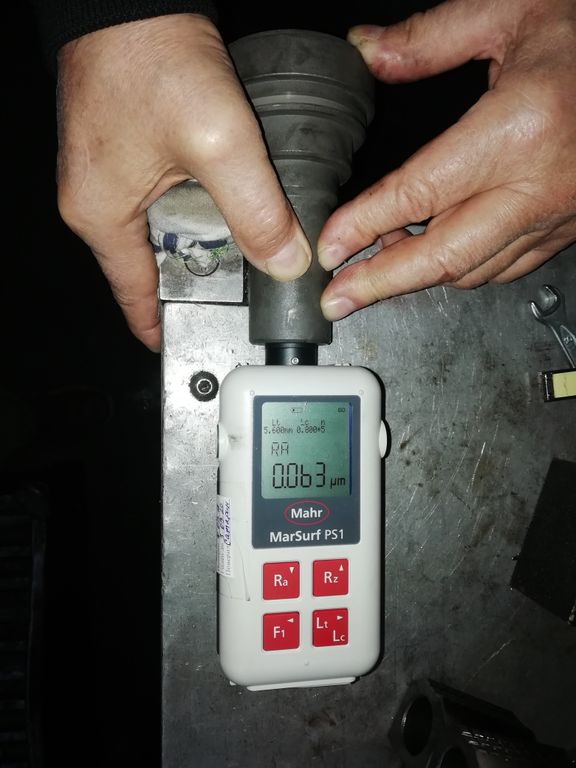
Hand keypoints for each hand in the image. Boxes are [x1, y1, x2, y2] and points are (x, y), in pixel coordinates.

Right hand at [56, 14, 310, 350]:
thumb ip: (256, 210)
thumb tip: (285, 261)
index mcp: (101, 217)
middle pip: (151, 267)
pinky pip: (159, 200)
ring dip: (199, 243)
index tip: (193, 343)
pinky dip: (192, 209)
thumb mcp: (218, 145)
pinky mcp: (123, 149)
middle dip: (197, 281)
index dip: (165, 327)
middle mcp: (94, 202)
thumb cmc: (150, 57)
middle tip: (242, 290)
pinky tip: (224, 201)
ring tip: (241, 246)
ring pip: (159, 233)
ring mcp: (106, 174)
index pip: (134, 297)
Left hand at [318, 0, 575, 320]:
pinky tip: (435, 253)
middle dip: (381, 282)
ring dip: (420, 273)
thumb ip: (432, 38)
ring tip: (378, 262)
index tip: (330, 247)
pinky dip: (463, 268)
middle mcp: (539, 184)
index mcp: (519, 127)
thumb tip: (368, 49)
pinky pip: (507, 267)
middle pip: (445, 256)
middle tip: (338, 299)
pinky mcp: (568, 226)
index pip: (420, 192)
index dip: (365, 224)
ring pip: (475, 270)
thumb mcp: (511, 11)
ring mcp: (559, 214)